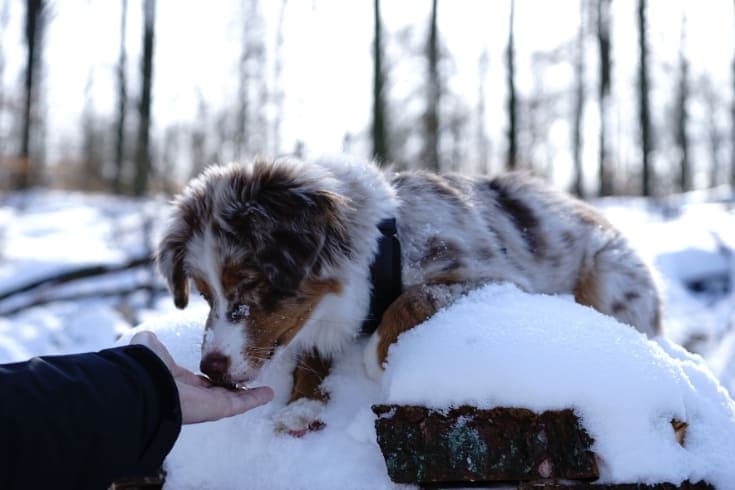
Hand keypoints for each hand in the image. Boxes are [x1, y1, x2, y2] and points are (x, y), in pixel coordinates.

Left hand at [130, 331, 273, 423]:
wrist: (145, 386)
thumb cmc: (146, 367)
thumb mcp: (150, 347)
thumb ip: (152, 342)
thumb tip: (149, 336)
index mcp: (179, 381)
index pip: (201, 381)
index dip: (214, 375)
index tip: (226, 368)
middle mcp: (194, 395)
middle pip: (220, 393)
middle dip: (234, 387)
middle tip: (248, 380)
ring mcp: (207, 404)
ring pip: (234, 400)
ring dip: (250, 395)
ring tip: (266, 391)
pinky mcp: (217, 409)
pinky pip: (241, 404)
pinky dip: (256, 399)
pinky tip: (269, 393)